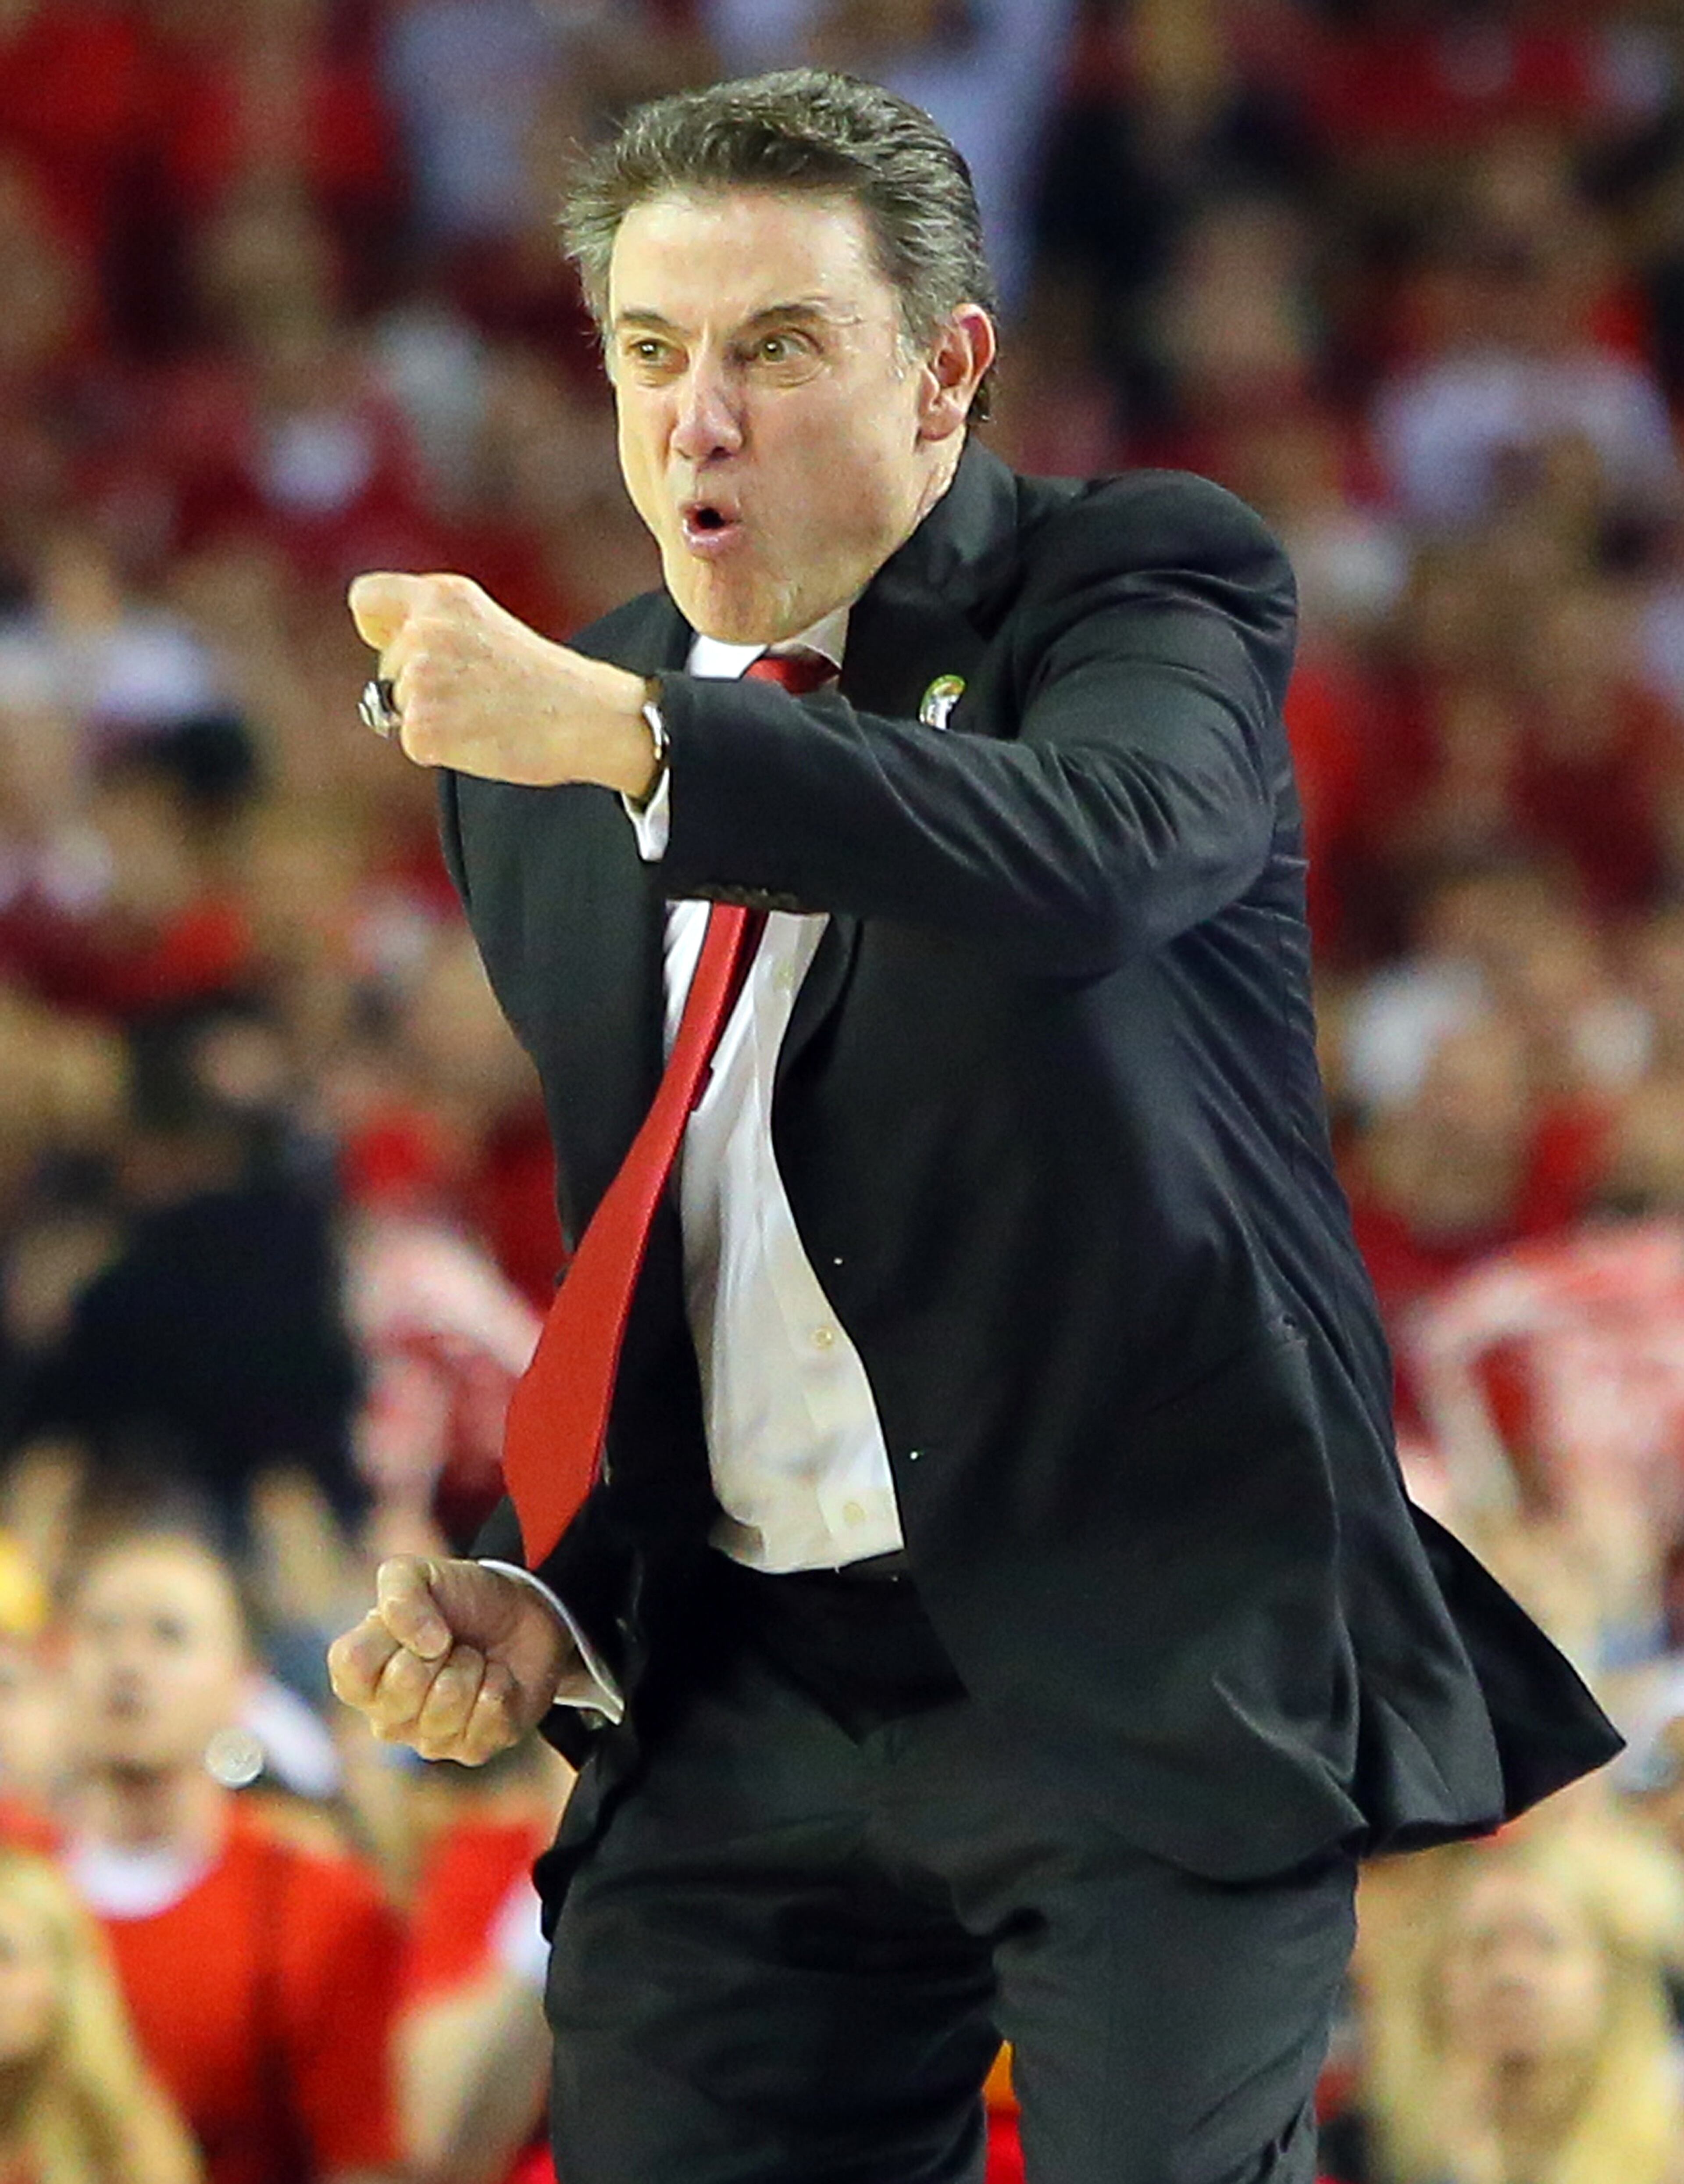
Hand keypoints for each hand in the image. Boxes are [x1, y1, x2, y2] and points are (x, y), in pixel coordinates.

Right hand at [327, 1557, 573, 1764]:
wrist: (523, 1615)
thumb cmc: (460, 1598)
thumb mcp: (421, 1573)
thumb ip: (400, 1593)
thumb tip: (424, 1645)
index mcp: (362, 1673)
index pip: (352, 1666)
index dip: (394, 1635)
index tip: (423, 1622)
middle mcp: (386, 1714)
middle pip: (403, 1686)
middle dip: (441, 1650)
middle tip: (451, 1640)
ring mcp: (427, 1738)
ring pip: (448, 1703)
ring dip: (473, 1667)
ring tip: (473, 1659)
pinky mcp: (471, 1750)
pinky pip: (486, 1722)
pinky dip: (501, 1687)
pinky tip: (496, 1680)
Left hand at [347, 570, 656, 793]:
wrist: (586, 718)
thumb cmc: (542, 679)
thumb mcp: (485, 624)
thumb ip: (436, 625)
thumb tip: (389, 653)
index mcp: (441, 595)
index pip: (365, 599)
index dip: (380, 630)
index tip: (404, 647)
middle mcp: (424, 629)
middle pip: (387, 667)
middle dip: (418, 684)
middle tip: (476, 693)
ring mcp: (421, 678)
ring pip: (398, 706)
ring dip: (433, 718)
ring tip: (483, 713)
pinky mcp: (423, 726)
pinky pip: (413, 743)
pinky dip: (442, 749)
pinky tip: (480, 736)